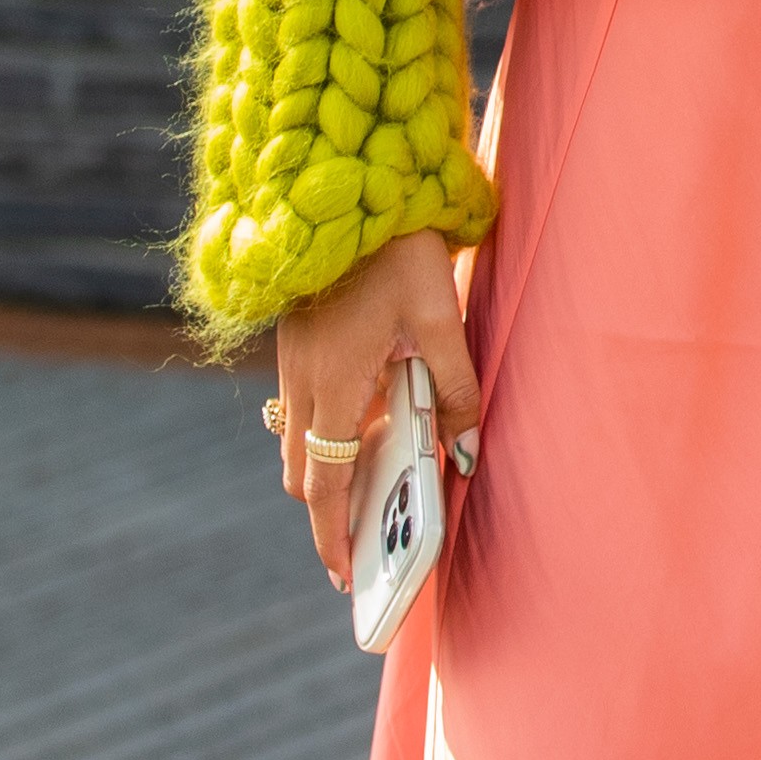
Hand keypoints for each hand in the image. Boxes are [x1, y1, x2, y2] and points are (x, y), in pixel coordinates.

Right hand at [268, 227, 485, 587]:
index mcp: (331, 386)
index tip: (344, 578)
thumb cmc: (397, 250)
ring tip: (376, 484)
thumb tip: (468, 452)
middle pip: (304, 471)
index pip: (321, 488)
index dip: (331, 539)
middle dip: (329, 511)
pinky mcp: (296, 338)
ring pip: (300, 437)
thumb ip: (457, 387)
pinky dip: (327, 428)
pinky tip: (372, 417)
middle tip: (367, 539)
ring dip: (328, 467)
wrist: (345, 181)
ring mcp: (292, 359)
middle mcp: (301, 381)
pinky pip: (303, 404)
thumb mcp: (441, 318)